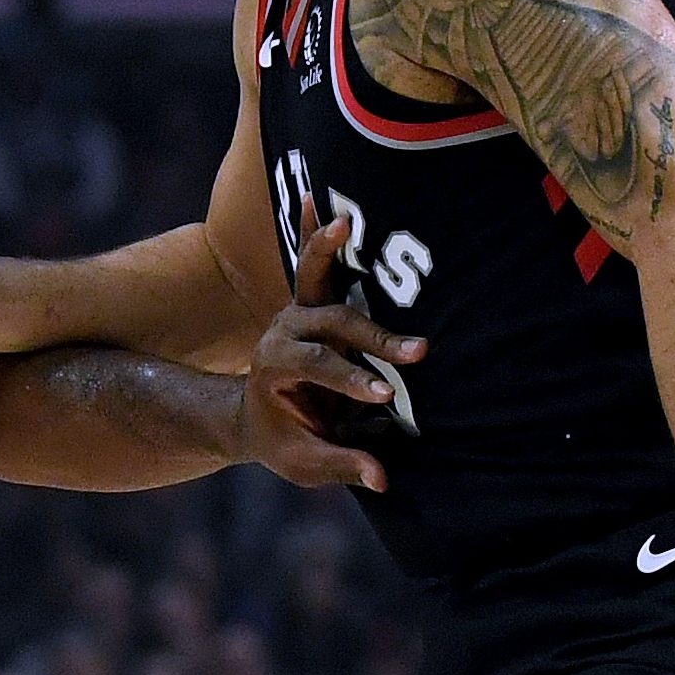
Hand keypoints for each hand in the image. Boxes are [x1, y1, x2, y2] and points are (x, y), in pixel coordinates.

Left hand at [233, 218, 424, 491]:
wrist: (254, 419)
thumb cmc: (282, 443)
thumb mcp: (303, 463)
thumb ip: (341, 465)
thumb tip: (381, 478)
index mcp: (276, 369)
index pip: (319, 370)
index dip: (351, 381)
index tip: (386, 396)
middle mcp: (284, 332)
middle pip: (332, 325)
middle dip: (374, 338)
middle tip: (420, 352)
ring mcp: (297, 312)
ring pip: (316, 276)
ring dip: (330, 248)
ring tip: (345, 220)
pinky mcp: (312, 302)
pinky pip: (313, 260)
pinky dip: (316, 230)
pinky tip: (320, 195)